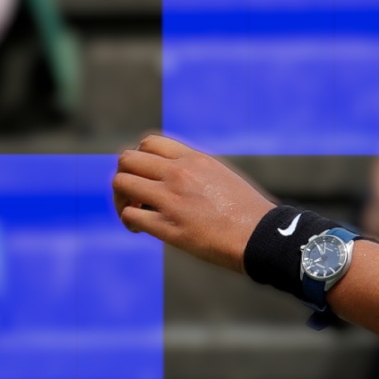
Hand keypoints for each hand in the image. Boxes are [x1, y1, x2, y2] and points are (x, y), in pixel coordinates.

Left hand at [113, 134, 276, 273]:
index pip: (148, 143)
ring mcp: (171, 199)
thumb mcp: (220, 175)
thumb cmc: (243, 209)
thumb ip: (193, 170)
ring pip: (121, 183)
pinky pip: (129, 214)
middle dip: (125, 175)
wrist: (257, 235)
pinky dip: (128, 220)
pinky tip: (139, 229)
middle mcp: (179, 174)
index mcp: (194, 159)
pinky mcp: (166, 226)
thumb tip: (169, 174)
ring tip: (133, 210)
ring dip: (121, 197)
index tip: (146, 174)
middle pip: (127, 159)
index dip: (139, 157)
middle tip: (134, 193)